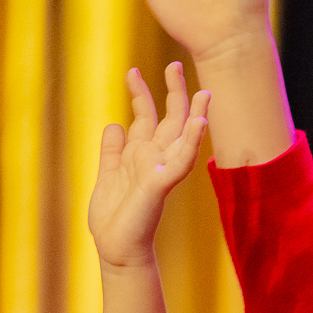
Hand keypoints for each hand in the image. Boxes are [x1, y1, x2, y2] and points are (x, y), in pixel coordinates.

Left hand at [88, 63, 208, 269]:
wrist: (116, 248)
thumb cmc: (114, 218)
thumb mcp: (108, 175)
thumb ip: (113, 151)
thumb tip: (115, 124)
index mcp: (141, 155)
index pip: (147, 118)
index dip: (141, 94)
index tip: (134, 70)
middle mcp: (155, 159)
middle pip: (170, 119)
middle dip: (173, 92)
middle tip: (175, 64)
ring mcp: (161, 170)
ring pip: (183, 137)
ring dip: (194, 114)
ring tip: (204, 93)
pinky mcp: (161, 184)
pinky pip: (180, 159)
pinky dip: (191, 141)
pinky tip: (199, 124)